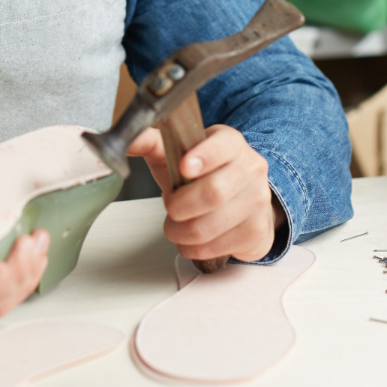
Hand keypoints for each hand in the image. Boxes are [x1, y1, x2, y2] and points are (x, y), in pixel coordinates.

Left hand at [127, 125, 280, 263]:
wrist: (240, 200)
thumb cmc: (203, 175)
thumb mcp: (177, 155)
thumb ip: (152, 144)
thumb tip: (128, 139)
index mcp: (231, 143)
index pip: (223, 145)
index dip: (204, 156)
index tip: (185, 167)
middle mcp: (250, 169)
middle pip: (213, 192)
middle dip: (179, 206)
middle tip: (170, 207)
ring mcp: (258, 201)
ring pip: (210, 226)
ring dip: (180, 232)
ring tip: (175, 226)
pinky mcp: (256, 231)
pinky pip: (216, 247)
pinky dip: (193, 248)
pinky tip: (191, 238)